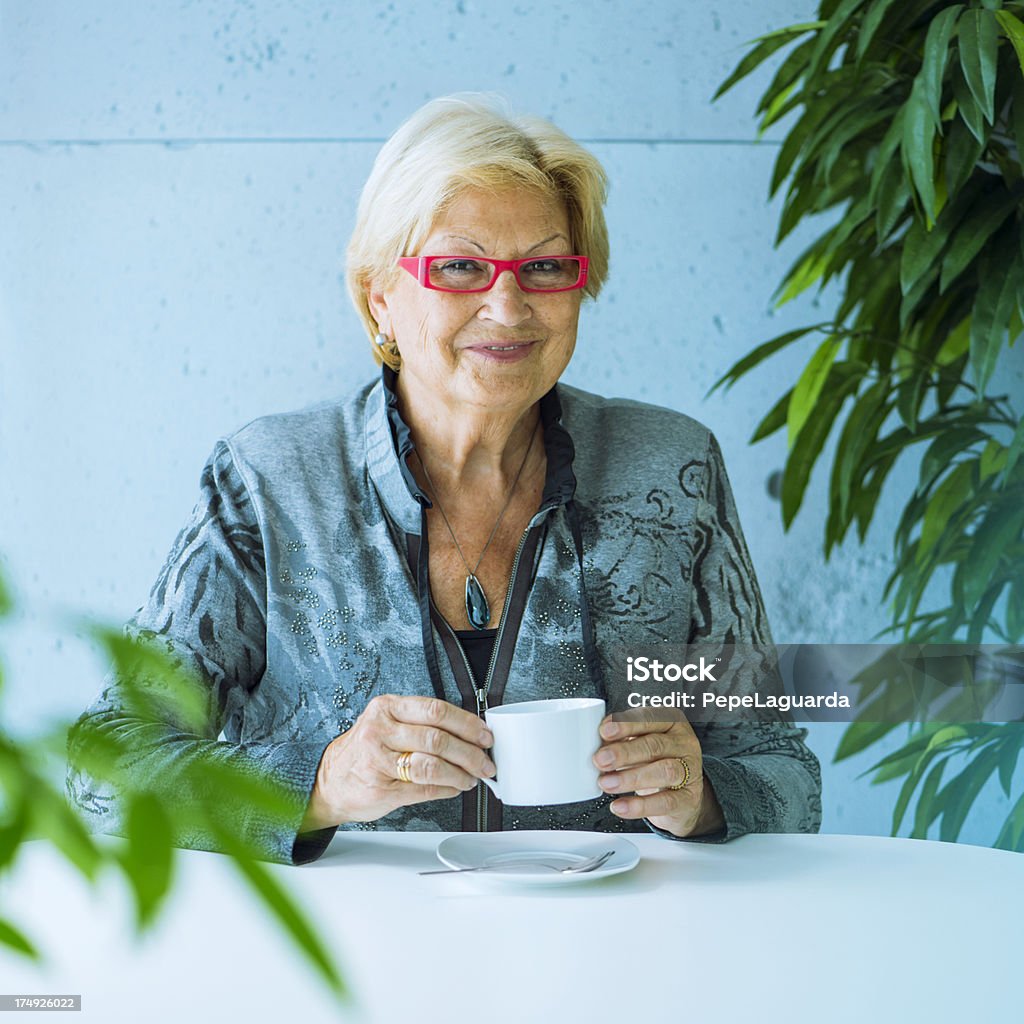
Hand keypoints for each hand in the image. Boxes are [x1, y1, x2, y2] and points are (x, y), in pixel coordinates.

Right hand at [302, 695, 494, 829]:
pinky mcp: (381, 789)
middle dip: (470, 753)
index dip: (466, 723)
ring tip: (471, 777)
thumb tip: (468, 732)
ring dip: (460, 774)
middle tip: (485, 761)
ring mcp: (378, 761)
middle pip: (438, 739)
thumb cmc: (364, 750)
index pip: (436, 710)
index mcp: (386, 708)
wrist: (329, 782)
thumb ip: (421, 723)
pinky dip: (446, 789)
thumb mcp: (386, 723)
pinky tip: (454, 788)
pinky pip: (423, 789)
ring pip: (432, 766)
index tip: (485, 734)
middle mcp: (380, 731)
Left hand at [593, 712, 723, 837]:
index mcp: (670, 722)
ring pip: (664, 771)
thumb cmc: (655, 762)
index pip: (649, 718)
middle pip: (655, 744)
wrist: (682, 796)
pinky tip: (620, 806)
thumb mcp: (639, 745)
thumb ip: (620, 741)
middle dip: (624, 752)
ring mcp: (690, 770)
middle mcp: (684, 743)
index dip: (626, 725)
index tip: (604, 732)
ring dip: (631, 778)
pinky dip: (640, 806)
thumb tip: (595, 744)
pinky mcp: (689, 798)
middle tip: (600, 760)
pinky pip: (666, 802)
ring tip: (607, 784)